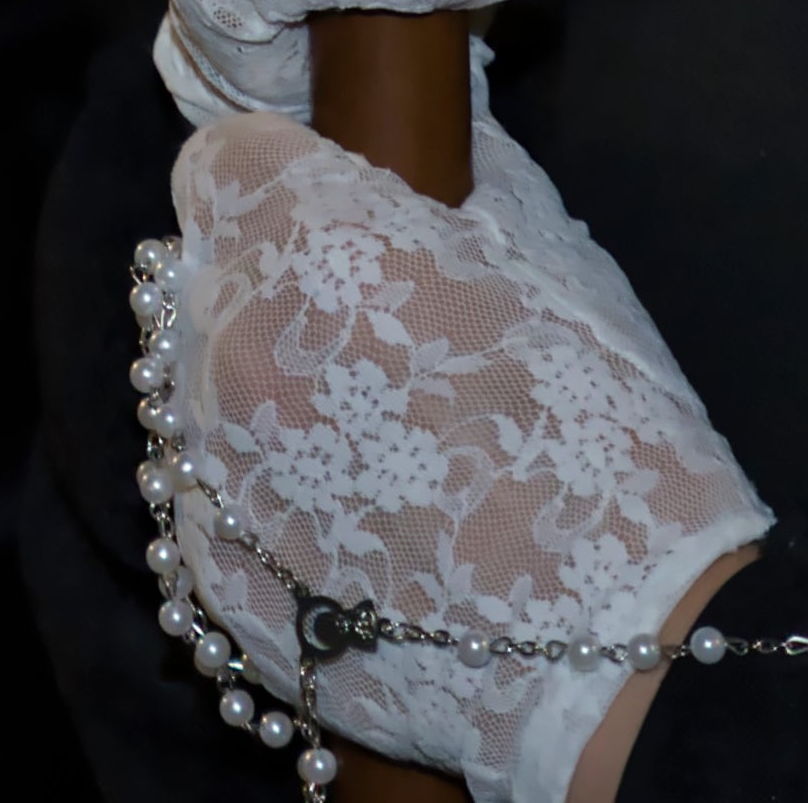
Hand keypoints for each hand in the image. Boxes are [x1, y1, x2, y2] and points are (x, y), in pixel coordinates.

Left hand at [154, 107, 765, 802]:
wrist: (614, 644)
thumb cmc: (603, 432)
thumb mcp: (541, 266)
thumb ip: (436, 208)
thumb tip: (398, 181)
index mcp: (310, 241)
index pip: (226, 162)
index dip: (281, 180)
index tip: (326, 212)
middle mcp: (230, 346)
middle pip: (204, 278)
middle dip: (268, 289)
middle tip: (364, 341)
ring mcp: (211, 474)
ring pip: (193, 395)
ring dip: (255, 398)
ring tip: (363, 448)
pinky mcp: (217, 578)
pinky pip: (208, 503)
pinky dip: (259, 499)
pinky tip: (349, 529)